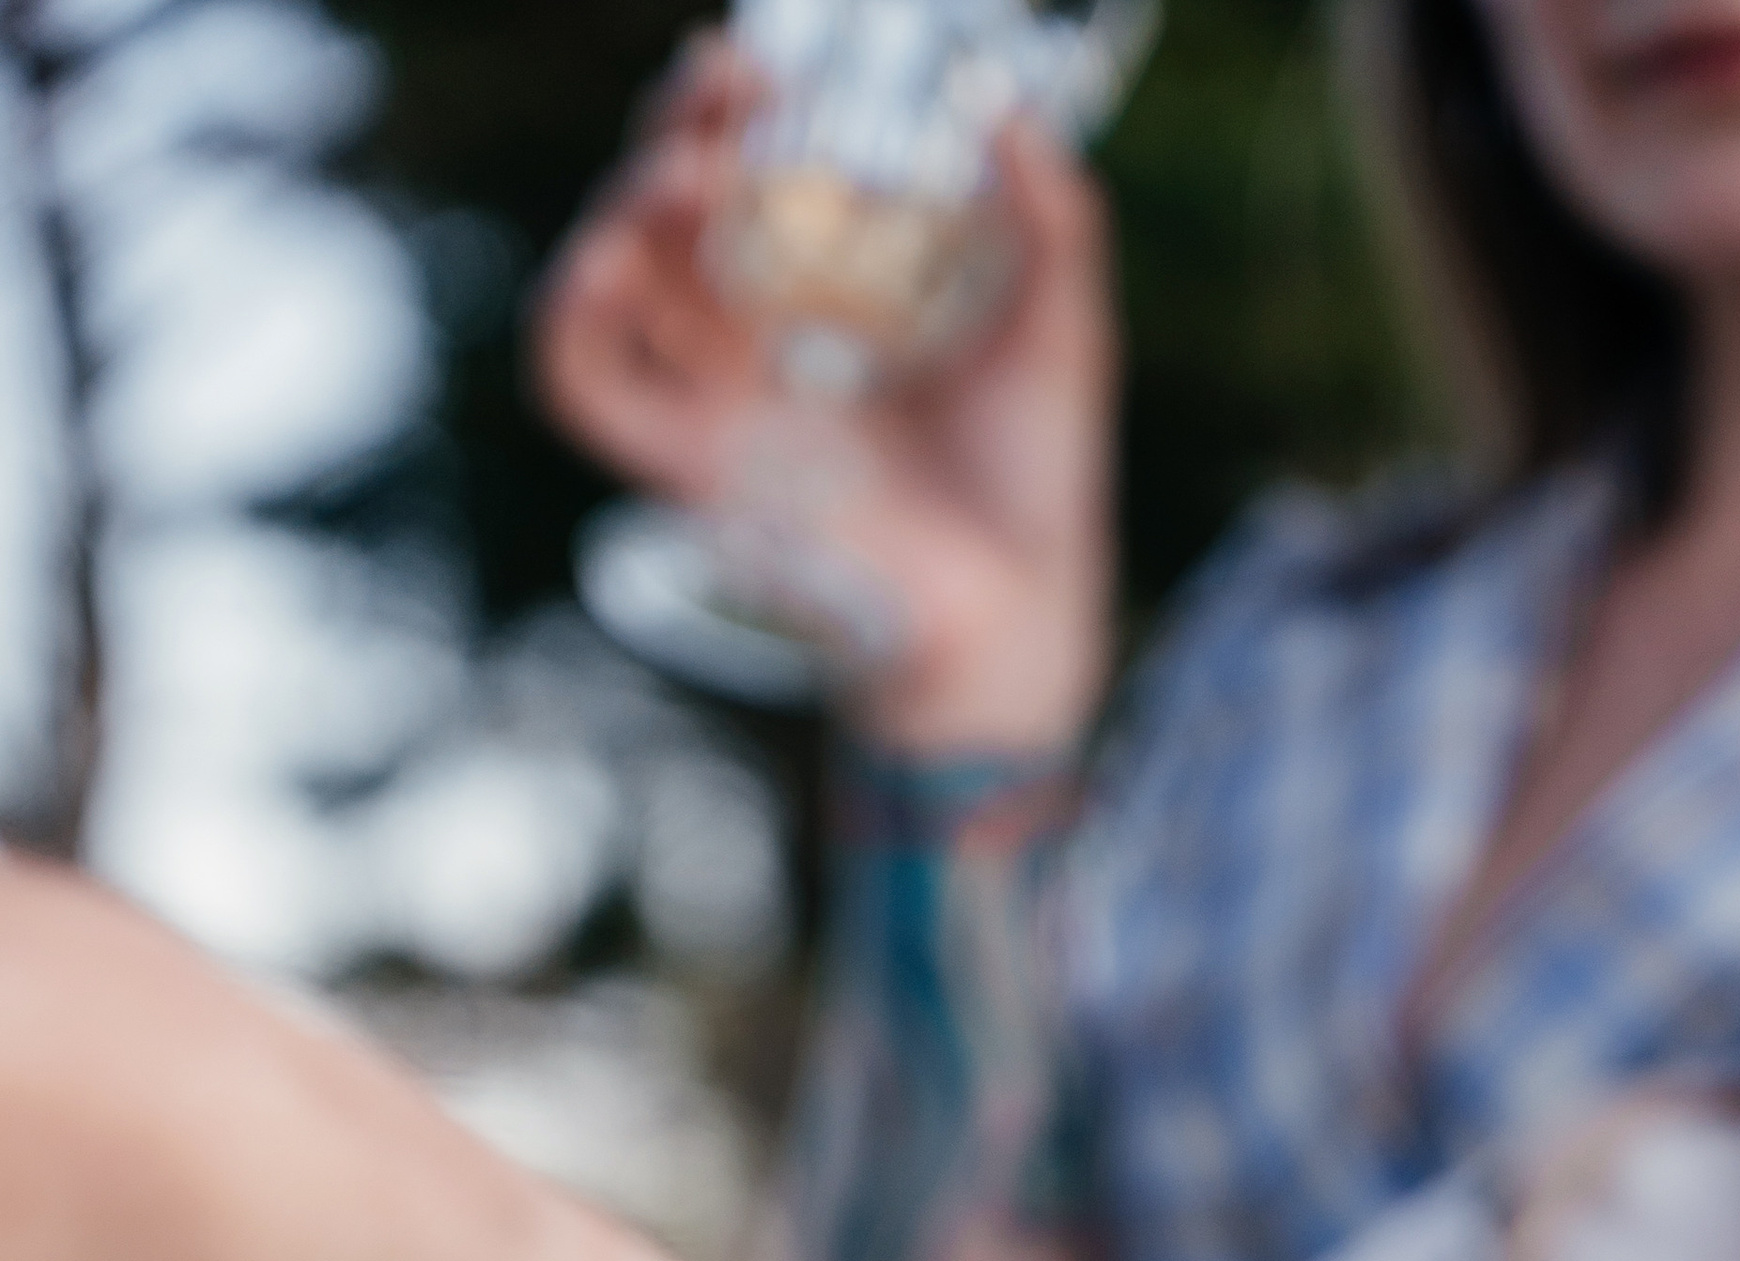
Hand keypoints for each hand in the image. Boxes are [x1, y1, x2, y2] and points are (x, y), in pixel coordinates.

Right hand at [537, 41, 1114, 752]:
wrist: (1018, 606)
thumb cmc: (1034, 482)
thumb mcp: (1059, 325)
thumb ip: (1052, 214)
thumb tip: (1009, 107)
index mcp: (823, 297)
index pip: (743, 175)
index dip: (733, 108)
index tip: (763, 64)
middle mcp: (757, 340)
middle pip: (669, 209)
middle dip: (679, 129)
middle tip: (722, 88)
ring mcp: (717, 400)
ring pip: (616, 277)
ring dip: (625, 202)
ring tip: (685, 171)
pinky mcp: (692, 464)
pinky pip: (584, 386)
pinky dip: (568, 317)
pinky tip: (604, 256)